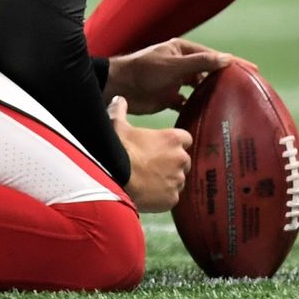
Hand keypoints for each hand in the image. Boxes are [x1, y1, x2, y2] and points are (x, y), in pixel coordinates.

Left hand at [106, 38, 233, 114]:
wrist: (119, 87)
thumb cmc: (144, 70)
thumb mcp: (174, 64)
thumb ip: (199, 63)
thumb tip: (226, 59)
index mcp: (183, 51)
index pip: (214, 56)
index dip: (233, 62)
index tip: (253, 70)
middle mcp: (182, 64)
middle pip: (209, 71)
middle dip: (225, 79)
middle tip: (245, 90)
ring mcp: (176, 81)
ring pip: (200, 87)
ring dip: (212, 93)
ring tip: (231, 104)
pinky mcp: (169, 97)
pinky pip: (188, 102)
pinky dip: (197, 107)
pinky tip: (208, 116)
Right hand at [112, 95, 192, 212]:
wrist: (113, 178)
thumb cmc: (118, 148)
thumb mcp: (117, 125)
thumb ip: (120, 111)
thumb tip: (118, 99)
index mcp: (173, 139)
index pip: (185, 139)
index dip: (174, 144)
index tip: (163, 148)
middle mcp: (181, 159)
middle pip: (184, 161)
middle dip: (172, 164)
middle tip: (153, 167)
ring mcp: (178, 180)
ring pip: (178, 180)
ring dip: (168, 181)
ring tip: (149, 183)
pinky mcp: (172, 199)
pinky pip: (171, 198)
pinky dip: (162, 198)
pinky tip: (148, 196)